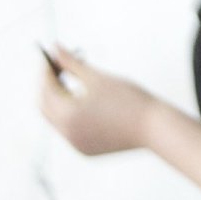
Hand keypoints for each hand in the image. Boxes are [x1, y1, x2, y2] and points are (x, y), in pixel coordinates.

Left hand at [39, 47, 157, 155]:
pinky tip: (81, 102)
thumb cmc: (129, 101)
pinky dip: (70, 116)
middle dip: (48, 86)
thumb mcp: (97, 78)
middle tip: (57, 68)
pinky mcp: (86, 150)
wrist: (155, 128)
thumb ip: (72, 63)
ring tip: (71, 81)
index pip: (46, 89)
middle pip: (45, 106)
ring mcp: (76, 145)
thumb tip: (55, 49)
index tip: (50, 56)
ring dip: (59, 101)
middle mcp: (68, 133)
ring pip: (57, 120)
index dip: (46, 70)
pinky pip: (70, 131)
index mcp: (68, 115)